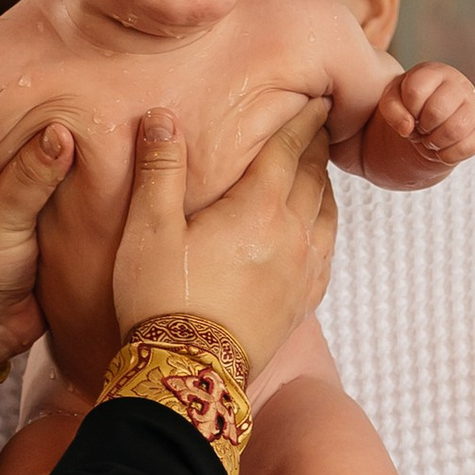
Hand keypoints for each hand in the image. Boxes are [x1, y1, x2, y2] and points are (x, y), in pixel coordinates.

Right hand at [112, 101, 335, 372]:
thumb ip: (160, 170)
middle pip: (313, 177)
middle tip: (322, 124)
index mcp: (258, 208)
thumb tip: (161, 119)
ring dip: (325, 184)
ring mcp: (303, 271)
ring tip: (320, 169)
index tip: (318, 101)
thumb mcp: (148, 229)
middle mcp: (292, 234)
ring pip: (327, 213)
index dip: (304, 122)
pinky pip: (327, 253)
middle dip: (317, 146)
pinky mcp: (303, 303)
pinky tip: (320, 228)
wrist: (188, 372)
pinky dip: (327, 227)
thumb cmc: (161, 298)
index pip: (289, 150)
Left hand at [373, 62, 474, 166]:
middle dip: (422, 126)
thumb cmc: (410, 107)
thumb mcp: (392, 102)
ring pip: (455, 130)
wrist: (431, 125)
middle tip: (421, 127)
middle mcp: (459, 84)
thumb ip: (392, 110)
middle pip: (436, 111)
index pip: (415, 91)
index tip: (410, 112)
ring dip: (435, 141)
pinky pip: (467, 148)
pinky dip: (447, 155)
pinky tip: (442, 147)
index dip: (408, 109)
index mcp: (434, 72)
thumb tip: (407, 127)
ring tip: (431, 137)